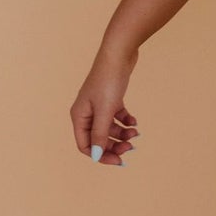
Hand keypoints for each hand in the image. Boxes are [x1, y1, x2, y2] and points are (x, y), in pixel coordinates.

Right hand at [71, 39, 140, 166]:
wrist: (119, 54)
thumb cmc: (108, 81)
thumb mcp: (105, 110)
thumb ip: (101, 134)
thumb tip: (97, 156)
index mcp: (79, 116)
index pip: (86, 145)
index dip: (101, 156)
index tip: (119, 161)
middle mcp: (86, 112)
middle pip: (98, 139)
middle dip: (114, 145)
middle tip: (131, 147)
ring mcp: (98, 105)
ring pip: (109, 129)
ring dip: (122, 134)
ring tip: (136, 132)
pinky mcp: (110, 98)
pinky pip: (117, 117)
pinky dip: (125, 121)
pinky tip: (134, 122)